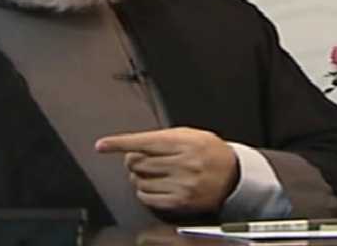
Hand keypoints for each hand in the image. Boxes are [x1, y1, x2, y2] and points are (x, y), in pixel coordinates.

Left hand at [95, 127, 238, 213]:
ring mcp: (181, 184)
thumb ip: (164, 138)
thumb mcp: (190, 134)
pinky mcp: (180, 201)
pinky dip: (144, 191)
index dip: (119, 143)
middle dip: (132, 160)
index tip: (102, 145)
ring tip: (149, 173)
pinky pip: (148, 198)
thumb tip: (135, 144)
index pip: (143, 142)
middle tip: (137, 159)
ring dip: (138, 177)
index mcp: (183, 142)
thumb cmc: (210, 152)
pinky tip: (152, 186)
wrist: (233, 175)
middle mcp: (182, 163)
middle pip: (138, 162)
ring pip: (140, 181)